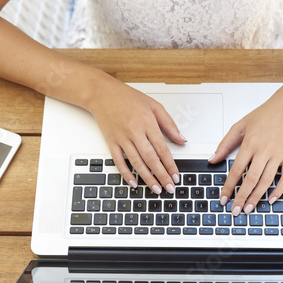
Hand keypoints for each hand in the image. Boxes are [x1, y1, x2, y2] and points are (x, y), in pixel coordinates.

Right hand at [88, 76, 185, 193]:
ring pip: (136, 162)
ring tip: (156, 189)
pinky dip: (126, 174)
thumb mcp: (154, 105)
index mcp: (147, 122)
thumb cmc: (127, 97)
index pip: (162, 148)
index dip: (170, 165)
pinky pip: (119, 161)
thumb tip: (181, 139)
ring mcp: (122, 138)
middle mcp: (134, 131)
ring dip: (147, 178)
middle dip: (161, 176)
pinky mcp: (111, 142)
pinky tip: (134, 182)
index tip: (176, 176)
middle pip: (151, 159)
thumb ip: (169, 124)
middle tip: (169, 188)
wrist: (101, 94)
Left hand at [209, 95, 282, 213]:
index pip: (236, 170)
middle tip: (235, 210)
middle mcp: (264, 151)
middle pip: (251, 179)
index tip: (223, 198)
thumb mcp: (240, 126)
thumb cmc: (265, 115)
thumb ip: (225, 144)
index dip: (229, 186)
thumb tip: (213, 159)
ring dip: (257, 197)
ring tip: (249, 208)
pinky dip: (279, 190)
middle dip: (242, 197)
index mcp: (250, 144)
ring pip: (266, 181)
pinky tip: (271, 199)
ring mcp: (278, 155)